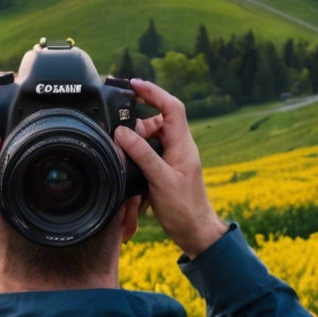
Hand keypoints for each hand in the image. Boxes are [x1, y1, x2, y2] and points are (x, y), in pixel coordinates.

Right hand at [114, 78, 225, 258]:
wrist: (195, 232)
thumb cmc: (184, 209)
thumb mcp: (161, 180)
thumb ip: (142, 155)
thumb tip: (123, 133)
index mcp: (183, 144)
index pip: (171, 107)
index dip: (153, 92)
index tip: (133, 84)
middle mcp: (179, 147)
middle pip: (157, 121)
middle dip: (137, 124)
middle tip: (121, 136)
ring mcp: (174, 158)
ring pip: (151, 138)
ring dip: (136, 144)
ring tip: (125, 155)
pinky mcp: (167, 170)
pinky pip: (150, 154)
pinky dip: (138, 157)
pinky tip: (131, 168)